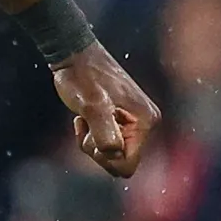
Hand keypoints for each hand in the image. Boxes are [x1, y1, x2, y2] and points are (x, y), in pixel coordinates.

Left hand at [53, 45, 158, 177]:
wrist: (74, 55)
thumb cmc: (83, 77)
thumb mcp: (92, 106)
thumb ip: (105, 133)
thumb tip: (114, 155)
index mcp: (145, 122)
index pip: (127, 165)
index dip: (105, 159)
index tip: (92, 137)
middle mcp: (145, 123)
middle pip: (120, 161)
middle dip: (98, 151)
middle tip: (86, 126)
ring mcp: (133, 121)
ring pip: (111, 152)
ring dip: (92, 142)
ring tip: (84, 119)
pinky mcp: (121, 118)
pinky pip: (106, 142)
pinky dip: (90, 135)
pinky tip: (82, 118)